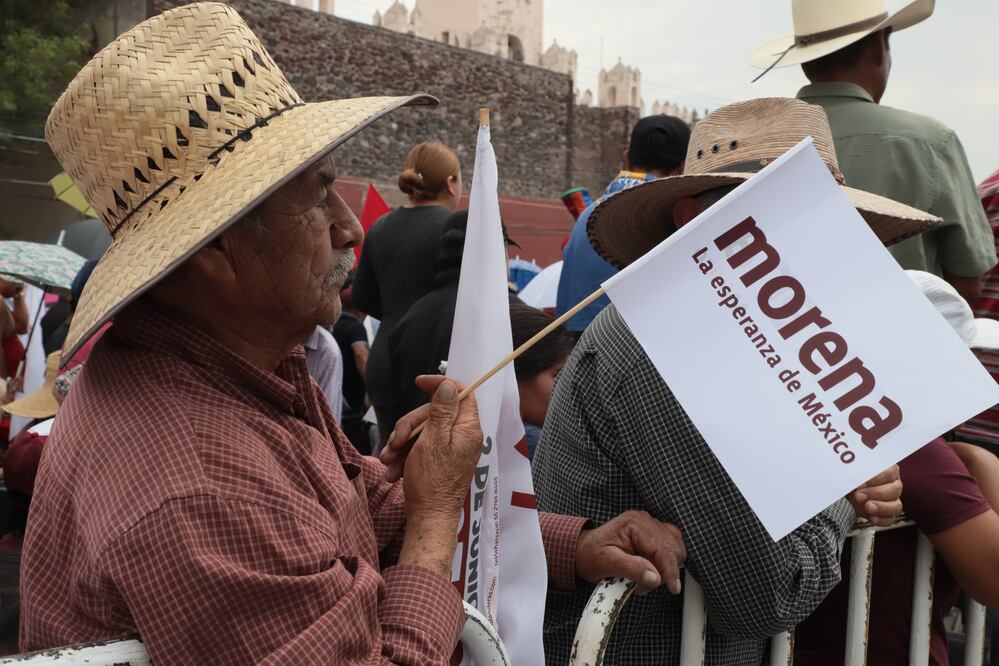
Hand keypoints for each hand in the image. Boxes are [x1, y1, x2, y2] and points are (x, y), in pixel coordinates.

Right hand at [400, 378, 482, 520]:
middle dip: (409, 426)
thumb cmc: (431, 481)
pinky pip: (419, 448)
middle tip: (395, 442)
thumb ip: (442, 412)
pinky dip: (404, 457)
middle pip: (434, 414)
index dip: (440, 384)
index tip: (419, 383)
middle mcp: (462, 437)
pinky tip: (393, 471)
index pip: (461, 393)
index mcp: (467, 429)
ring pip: (422, 431)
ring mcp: (450, 450)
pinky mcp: (438, 461)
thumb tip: (449, 386)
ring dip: (401, 444)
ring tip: (388, 461)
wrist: (428, 519)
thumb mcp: (432, 441)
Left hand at [575, 511, 685, 595]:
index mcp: (635, 523)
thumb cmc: (592, 555)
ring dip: (664, 568)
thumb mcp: (606, 563)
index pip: (663, 547)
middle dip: (664, 570)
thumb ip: (632, 569)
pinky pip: (671, 549)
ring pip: (675, 549)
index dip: (670, 570)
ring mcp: (652, 526)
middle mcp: (646, 520)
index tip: (673, 588)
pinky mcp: (654, 535)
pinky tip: (648, 570)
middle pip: (673, 548)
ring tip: (642, 577)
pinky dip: (665, 564)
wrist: (584, 552)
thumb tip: (656, 577)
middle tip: (642, 584)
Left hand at [847, 465, 901, 526]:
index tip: (861, 484)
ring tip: (868, 507)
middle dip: (876, 493)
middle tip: (859, 495)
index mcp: (887, 469)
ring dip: (881, 508)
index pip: (890, 472)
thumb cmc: (849, 477)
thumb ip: (855, 472)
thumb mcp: (850, 471)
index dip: (876, 479)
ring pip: (896, 506)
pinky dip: (882, 520)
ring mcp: (892, 499)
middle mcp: (893, 483)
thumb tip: (854, 476)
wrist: (843, 491)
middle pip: (895, 490)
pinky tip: (872, 518)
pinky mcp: (887, 513)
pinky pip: (891, 519)